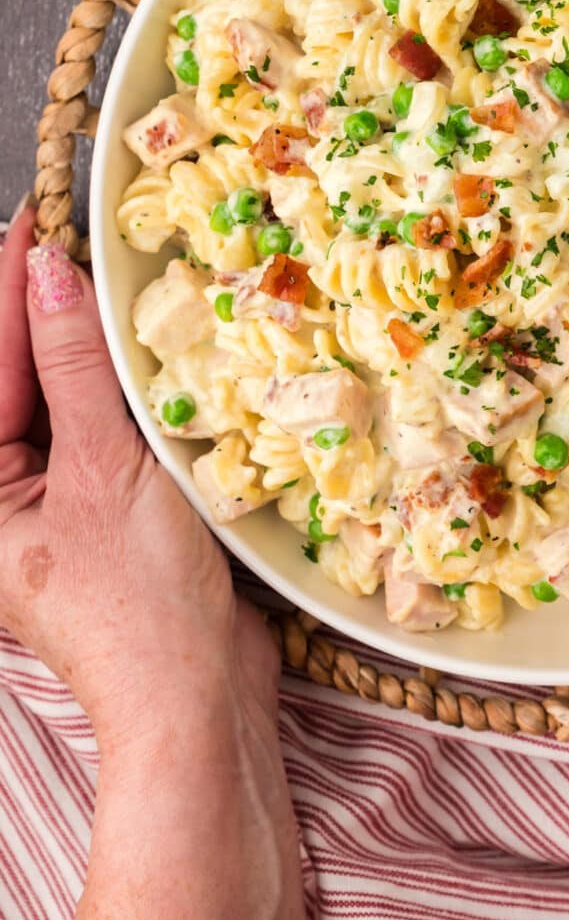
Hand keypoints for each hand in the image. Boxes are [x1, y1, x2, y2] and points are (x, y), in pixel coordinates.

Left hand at [0, 203, 278, 749]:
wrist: (198, 702)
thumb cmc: (139, 605)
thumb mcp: (104, 471)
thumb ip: (73, 370)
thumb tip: (51, 275)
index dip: (8, 286)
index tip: (36, 217)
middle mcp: (0, 497)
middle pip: (12, 376)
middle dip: (37, 304)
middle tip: (69, 228)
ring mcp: (46, 503)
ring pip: (54, 394)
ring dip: (78, 338)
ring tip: (104, 269)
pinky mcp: (96, 508)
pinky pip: (95, 425)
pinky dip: (112, 382)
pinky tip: (137, 341)